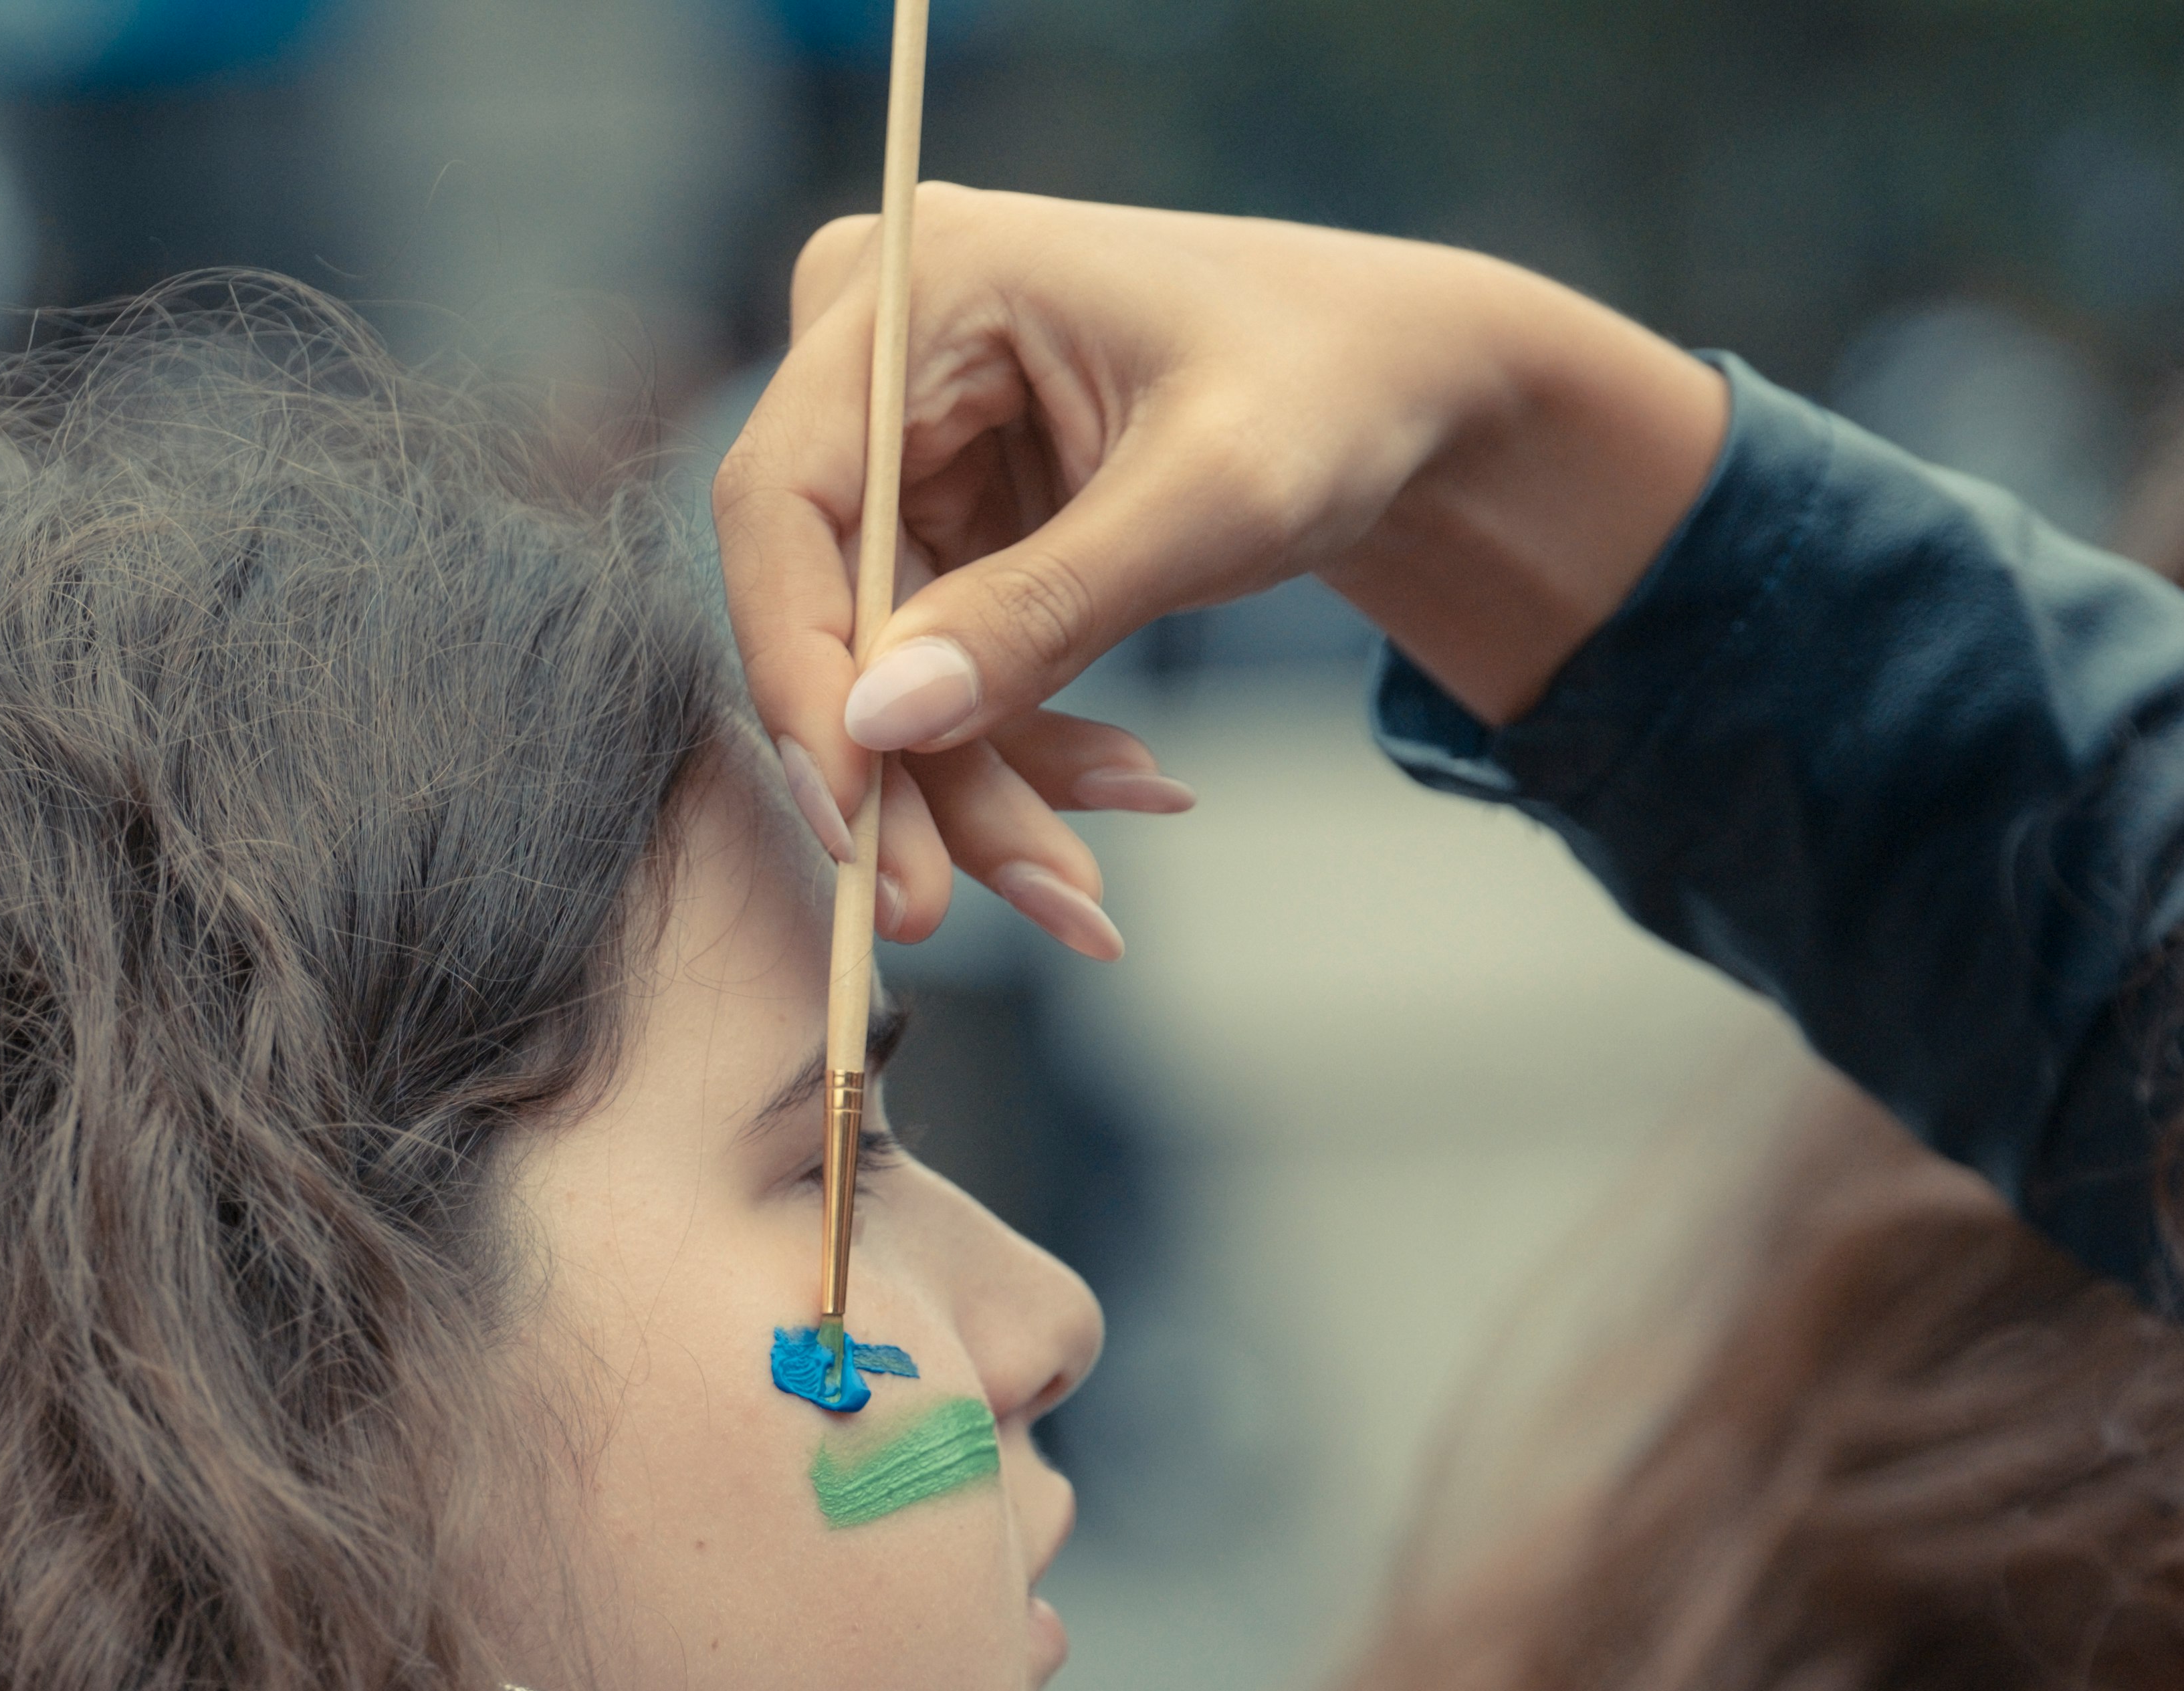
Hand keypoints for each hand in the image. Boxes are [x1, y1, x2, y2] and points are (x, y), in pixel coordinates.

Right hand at [710, 185, 1726, 955]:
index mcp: (919, 283)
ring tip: (1085, 895)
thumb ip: (1043, 608)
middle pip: (825, 600)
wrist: (1400, 388)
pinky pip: (938, 676)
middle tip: (930, 914)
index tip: (848, 817)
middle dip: (899, 771)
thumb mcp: (1212, 497)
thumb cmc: (1328, 391)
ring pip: (880, 665)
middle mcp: (873, 352)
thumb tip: (883, 725)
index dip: (799, 667)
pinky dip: (1017, 755)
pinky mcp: (940, 526)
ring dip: (974, 791)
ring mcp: (901, 445)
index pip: (784, 497)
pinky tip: (1127, 792)